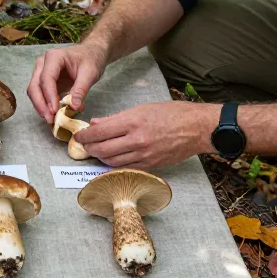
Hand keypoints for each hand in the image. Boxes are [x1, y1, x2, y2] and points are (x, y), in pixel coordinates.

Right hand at [27, 43, 108, 123]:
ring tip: (51, 119)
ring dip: (41, 106)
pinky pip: (41, 95)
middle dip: (40, 104)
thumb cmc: (91, 59)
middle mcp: (43, 64)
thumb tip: (73, 107)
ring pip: (34, 91)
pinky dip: (45, 105)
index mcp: (54, 57)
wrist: (92, 53)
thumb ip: (81, 90)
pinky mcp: (45, 82)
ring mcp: (42, 72)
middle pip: (35, 86)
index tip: (55, 111)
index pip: (46, 78)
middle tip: (50, 119)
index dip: (49, 96)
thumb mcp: (90, 73)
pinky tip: (53, 115)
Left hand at [73, 101, 217, 169]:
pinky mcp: (150, 165)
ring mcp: (144, 155)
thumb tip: (96, 124)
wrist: (197, 128)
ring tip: (96, 150)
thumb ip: (116, 118)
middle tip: (84, 144)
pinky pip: (125, 168)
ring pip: (111, 161)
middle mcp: (136, 140)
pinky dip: (114, 164)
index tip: (79, 135)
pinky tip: (111, 159)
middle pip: (101, 149)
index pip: (99, 132)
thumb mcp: (141, 108)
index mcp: (133, 122)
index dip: (84, 135)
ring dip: (99, 157)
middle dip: (88, 148)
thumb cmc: (171, 114)